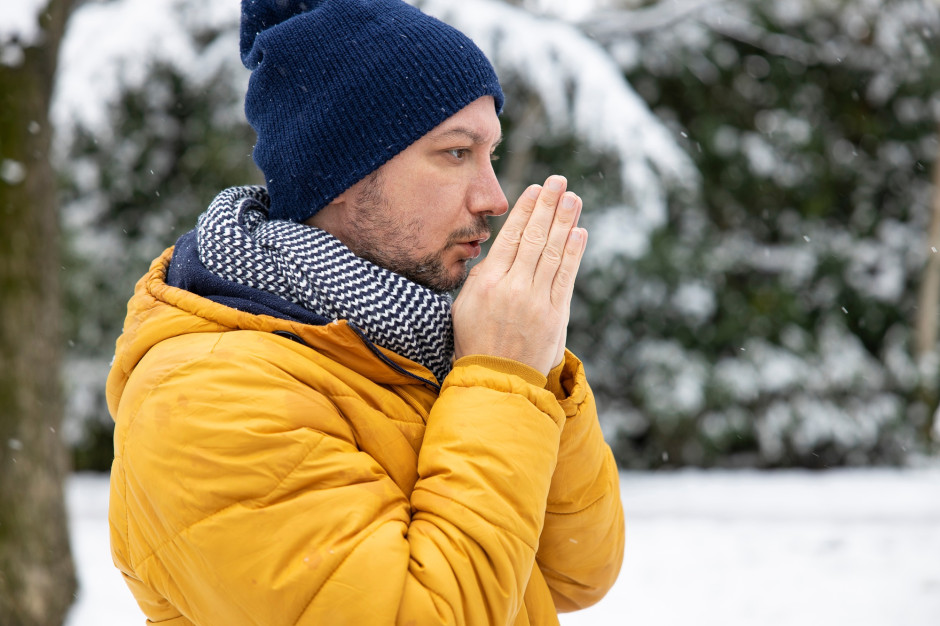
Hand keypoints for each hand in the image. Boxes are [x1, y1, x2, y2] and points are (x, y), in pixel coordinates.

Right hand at [453, 175, 587, 374]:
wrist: (495, 380)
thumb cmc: (475, 342)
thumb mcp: (464, 306)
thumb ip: (482, 277)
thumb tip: (500, 253)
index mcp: (487, 282)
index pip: (511, 237)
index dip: (525, 210)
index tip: (535, 189)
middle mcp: (513, 287)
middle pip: (534, 238)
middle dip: (548, 206)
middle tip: (559, 181)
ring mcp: (536, 301)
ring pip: (553, 252)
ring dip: (565, 222)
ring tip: (573, 198)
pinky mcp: (555, 315)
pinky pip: (566, 277)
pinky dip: (574, 253)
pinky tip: (579, 232)